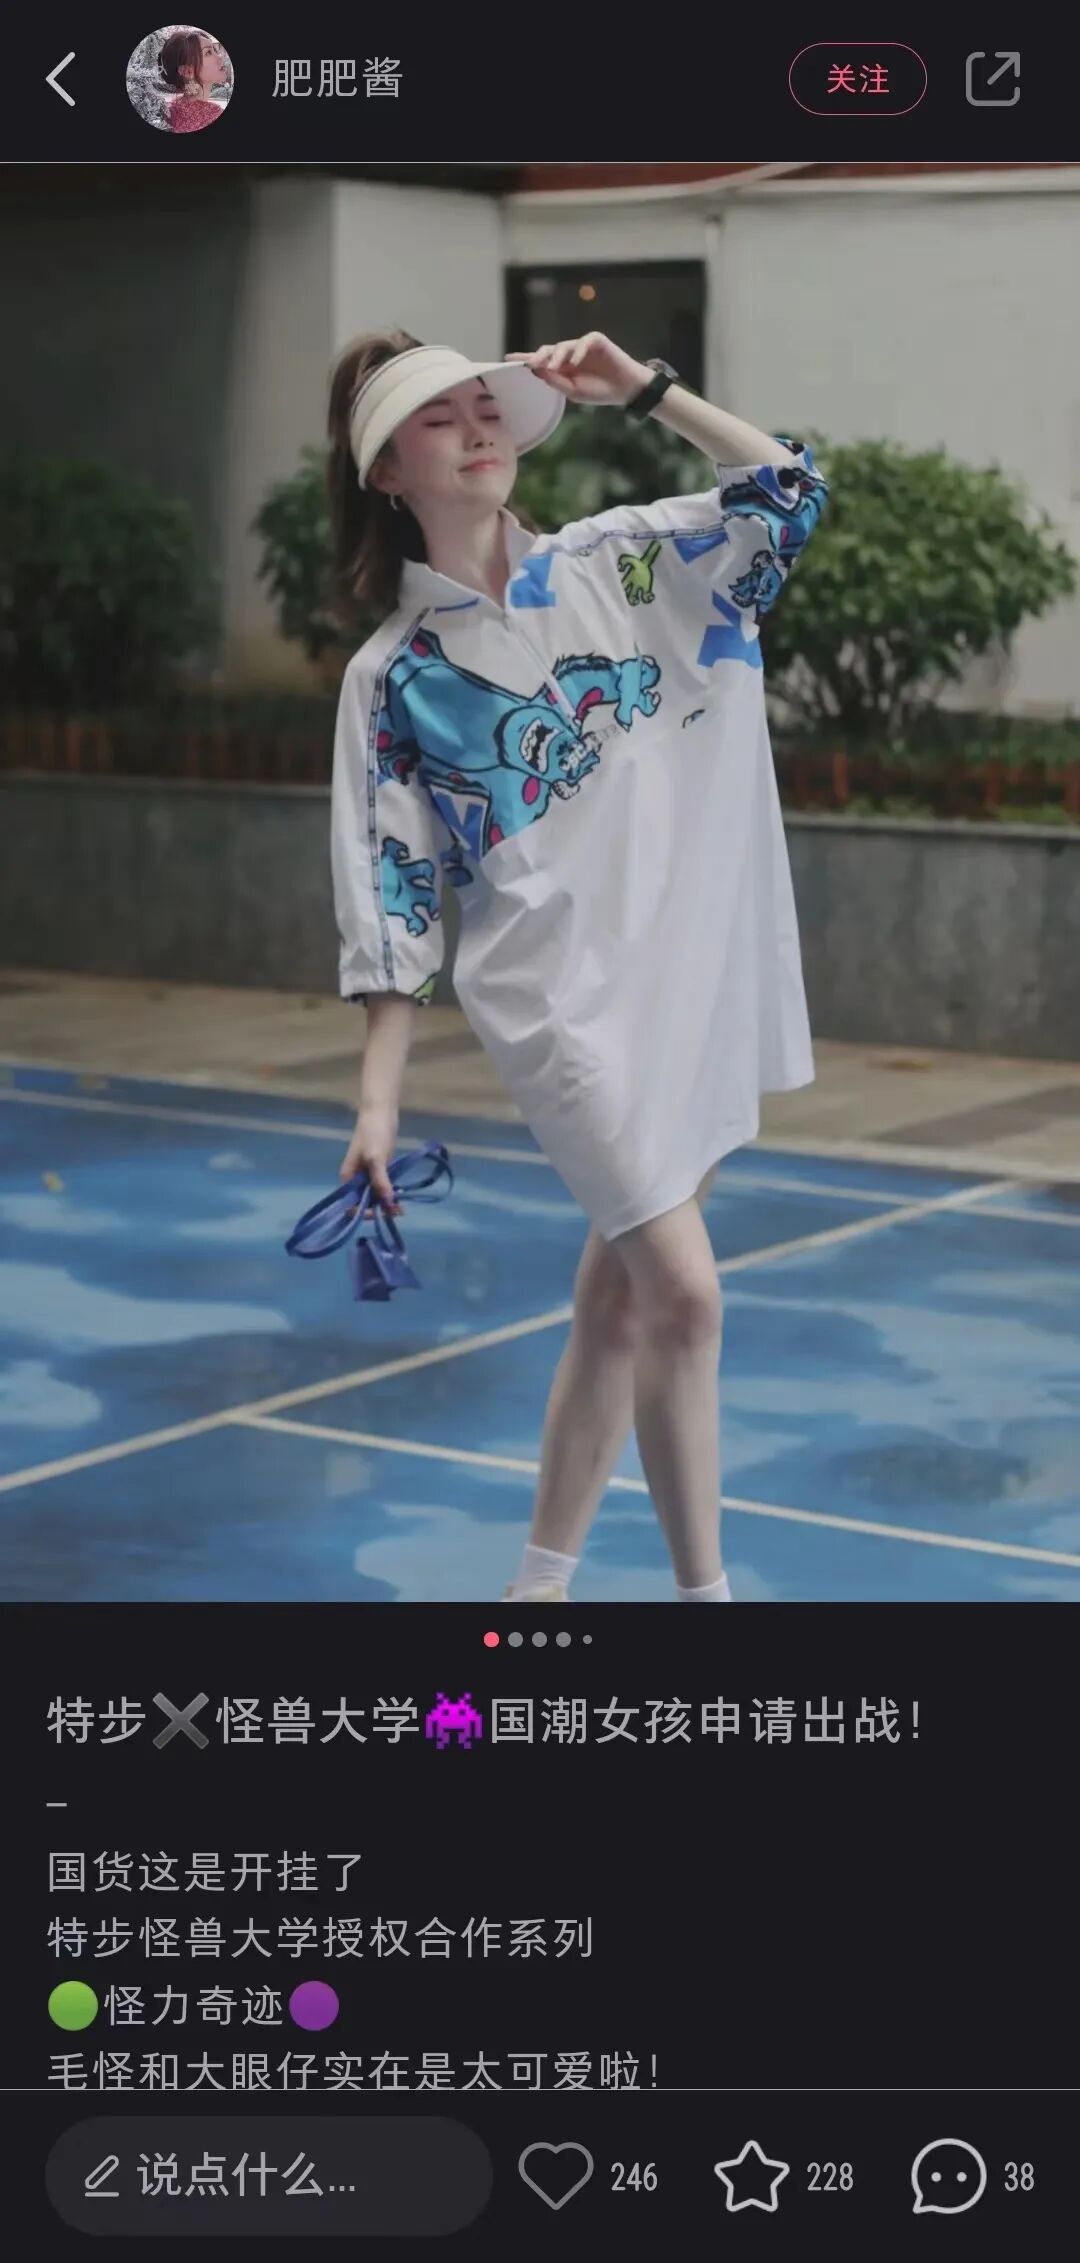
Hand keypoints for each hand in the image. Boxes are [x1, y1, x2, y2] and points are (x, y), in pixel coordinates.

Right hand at [340, 1101, 401, 1213]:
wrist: (381, 1113)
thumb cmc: (373, 1134)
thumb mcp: (376, 1158)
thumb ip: (380, 1181)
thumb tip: (388, 1203)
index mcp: (348, 1178)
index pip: (350, 1204)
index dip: (363, 1212)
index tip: (379, 1213)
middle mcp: (356, 1180)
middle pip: (364, 1202)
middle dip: (378, 1209)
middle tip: (397, 1211)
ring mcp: (369, 1175)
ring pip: (376, 1196)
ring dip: (387, 1203)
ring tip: (402, 1207)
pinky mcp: (381, 1169)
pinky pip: (384, 1187)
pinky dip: (391, 1193)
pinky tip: (401, 1196)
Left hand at [505, 332, 651, 407]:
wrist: (625, 389)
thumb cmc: (600, 391)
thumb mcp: (573, 391)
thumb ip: (556, 381)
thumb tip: (536, 370)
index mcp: (562, 367)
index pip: (540, 361)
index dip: (525, 358)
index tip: (507, 359)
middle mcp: (569, 354)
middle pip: (548, 350)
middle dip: (538, 357)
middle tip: (530, 365)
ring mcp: (582, 346)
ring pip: (563, 345)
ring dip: (557, 356)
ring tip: (553, 367)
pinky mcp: (596, 340)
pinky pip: (584, 342)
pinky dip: (578, 351)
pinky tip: (574, 362)